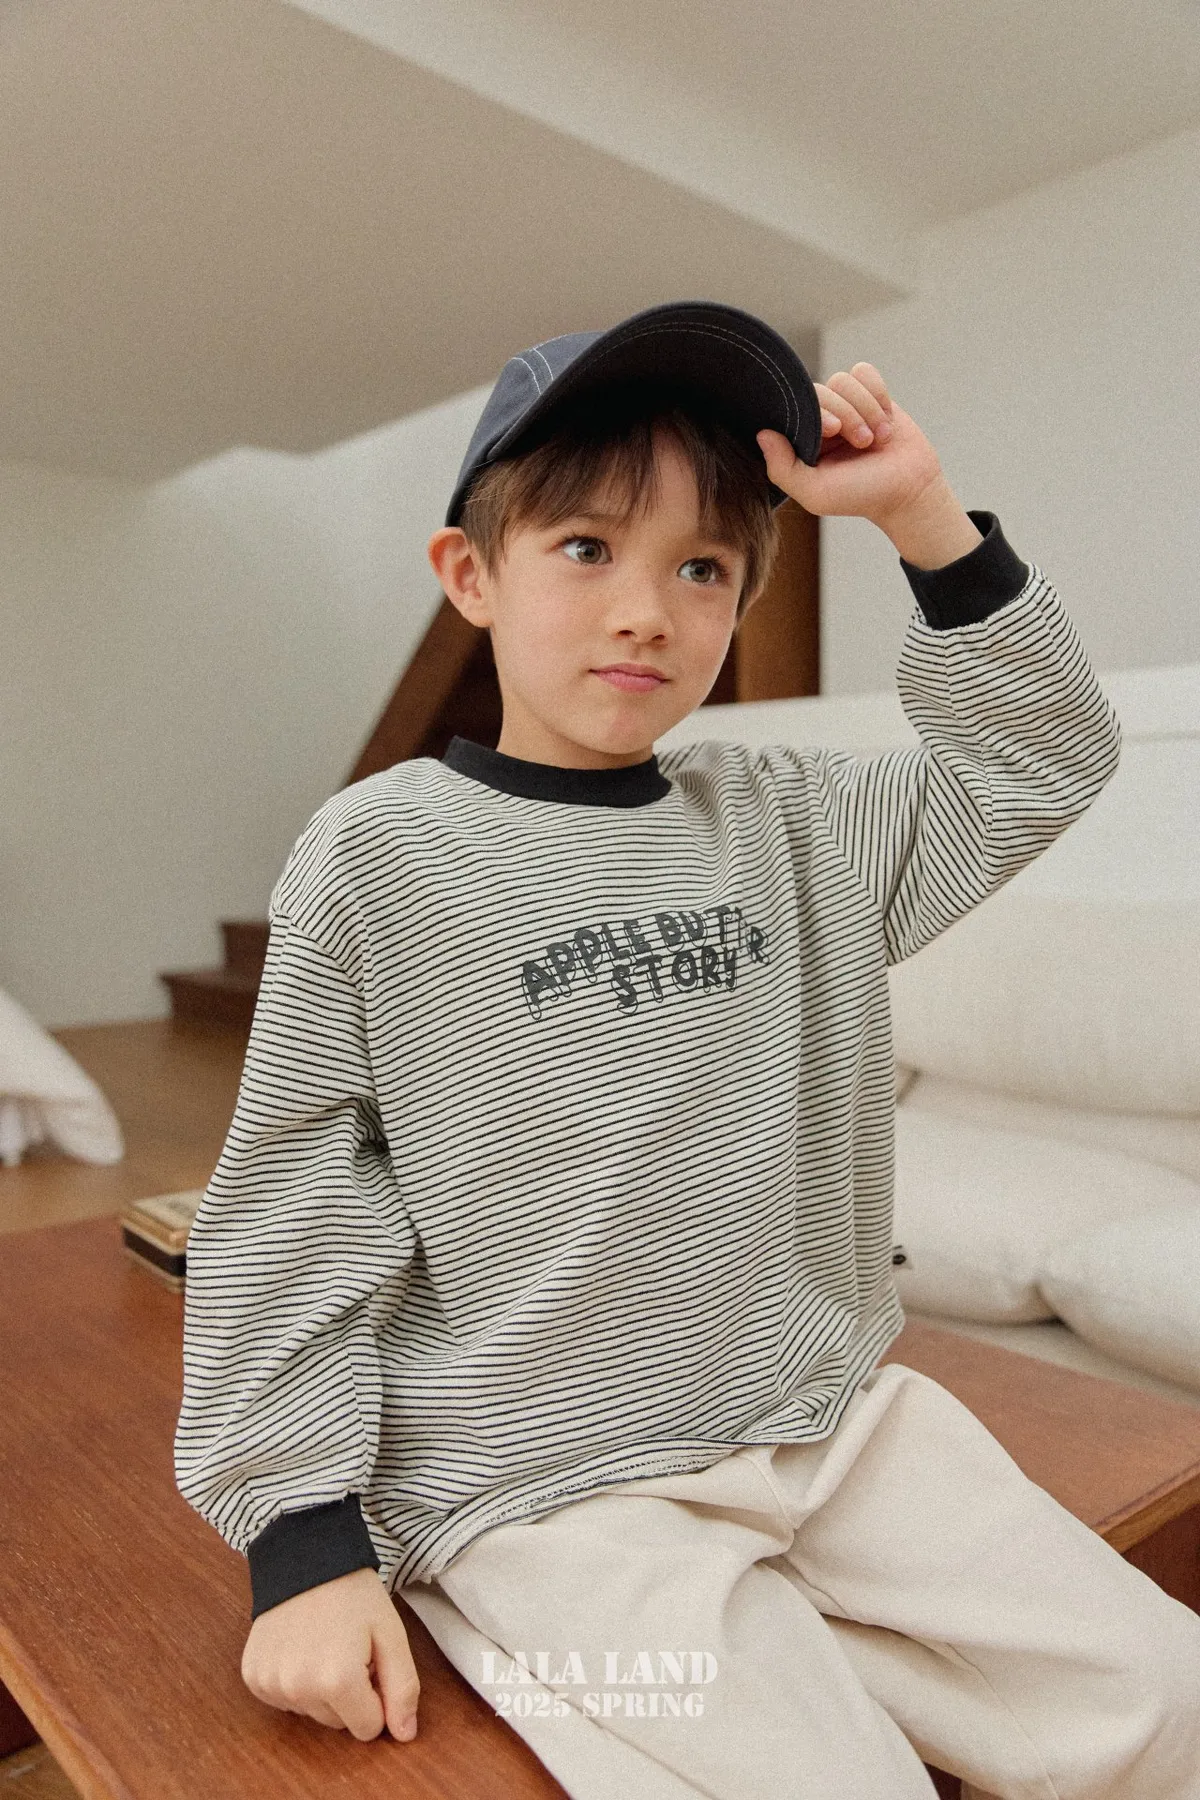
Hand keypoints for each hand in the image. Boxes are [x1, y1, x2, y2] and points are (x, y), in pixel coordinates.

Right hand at [241, 1566, 419, 1741]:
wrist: (306, 1557)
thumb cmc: (354, 1594)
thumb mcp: (391, 1633)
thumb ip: (403, 1687)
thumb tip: (405, 1735)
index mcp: (337, 1680)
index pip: (368, 1728)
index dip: (376, 1697)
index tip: (371, 1662)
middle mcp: (299, 1688)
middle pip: (338, 1723)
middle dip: (350, 1693)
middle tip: (349, 1649)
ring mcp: (271, 1683)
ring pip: (311, 1714)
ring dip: (322, 1689)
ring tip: (325, 1644)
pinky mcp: (253, 1677)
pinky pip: (284, 1701)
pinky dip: (296, 1682)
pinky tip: (301, 1648)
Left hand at [758, 363, 982, 568]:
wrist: (908, 491)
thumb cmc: (860, 495)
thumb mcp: (816, 492)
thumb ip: (783, 469)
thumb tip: (762, 434)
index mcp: (802, 441)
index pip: (796, 407)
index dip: (817, 412)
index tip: (834, 430)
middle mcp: (821, 420)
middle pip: (822, 390)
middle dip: (847, 414)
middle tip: (863, 442)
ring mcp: (847, 405)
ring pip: (844, 379)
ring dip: (865, 408)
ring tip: (878, 438)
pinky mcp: (871, 395)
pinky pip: (865, 372)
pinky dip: (877, 393)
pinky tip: (886, 420)